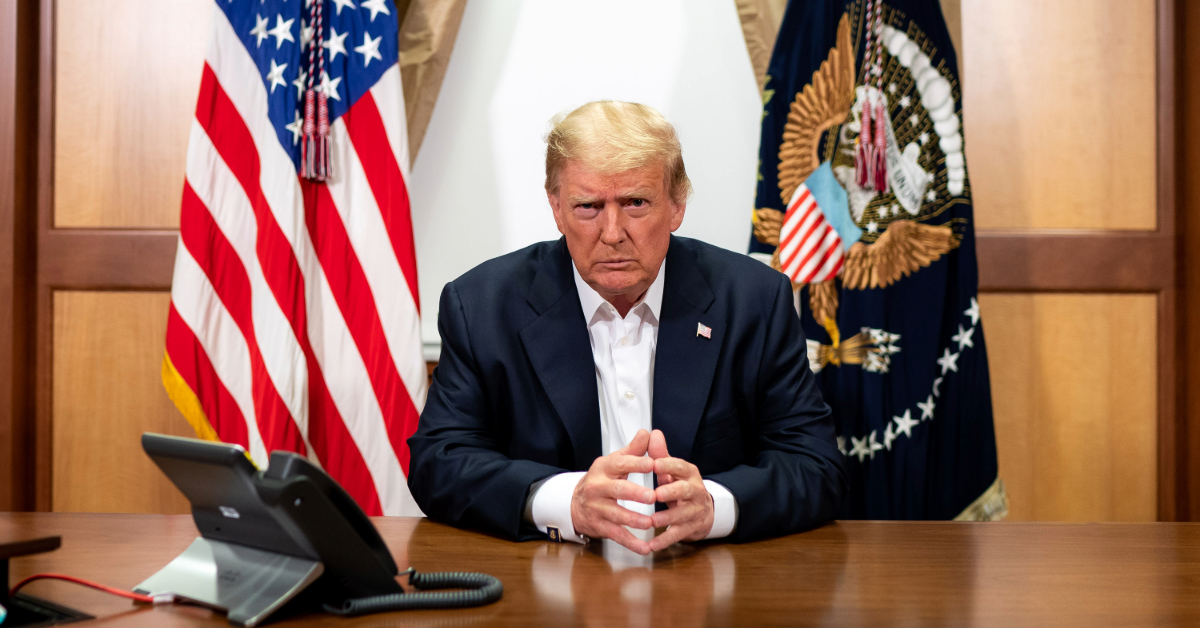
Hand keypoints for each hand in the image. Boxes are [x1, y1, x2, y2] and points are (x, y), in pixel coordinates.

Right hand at [571, 429, 656, 553]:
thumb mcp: (614, 462)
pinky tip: (645, 548)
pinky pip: (616, 535)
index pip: (621, 464)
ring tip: (650, 523)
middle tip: (652, 496)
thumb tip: (649, 433)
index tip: (653, 464)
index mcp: (604, 468)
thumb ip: (633, 450)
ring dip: (634, 520)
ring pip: (616, 515)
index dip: (636, 464)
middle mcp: (598, 487)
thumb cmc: (602, 479)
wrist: (574, 503)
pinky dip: (631, 543)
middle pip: (617, 490)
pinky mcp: (599, 526)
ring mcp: (597, 508)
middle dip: (635, 494)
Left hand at [647, 429, 713, 550]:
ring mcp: (694, 510)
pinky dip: (664, 541)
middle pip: (685, 490)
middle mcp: (695, 490)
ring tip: (651, 522)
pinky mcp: (691, 528)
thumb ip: (660, 454)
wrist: (702, 511)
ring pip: (682, 515)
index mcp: (688, 473)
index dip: (667, 465)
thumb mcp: (671, 469)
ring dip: (667, 518)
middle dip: (671, 492)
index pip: (679, 466)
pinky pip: (677, 534)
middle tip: (656, 494)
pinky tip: (650, 546)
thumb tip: (651, 433)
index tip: (653, 464)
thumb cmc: (679, 486)